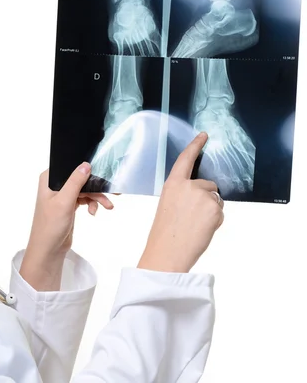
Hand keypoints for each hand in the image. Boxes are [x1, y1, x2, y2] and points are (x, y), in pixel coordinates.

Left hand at [19, 163, 113, 290]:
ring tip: (108, 206)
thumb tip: (86, 165)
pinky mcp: (69, 205)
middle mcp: (54, 184)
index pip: (69, 165)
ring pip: (85, 189)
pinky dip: (92, 204)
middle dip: (96, 186)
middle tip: (112, 192)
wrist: (49, 250)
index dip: (85, 167)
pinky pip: (85, 199)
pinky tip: (94, 212)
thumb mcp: (64, 201)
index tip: (101, 172)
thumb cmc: (50, 226)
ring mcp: (62, 195)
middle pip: (80, 178)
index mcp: (48, 179)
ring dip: (97, 197)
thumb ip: (75, 182)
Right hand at [138, 132, 223, 272]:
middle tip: (192, 217)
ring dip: (211, 211)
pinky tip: (202, 229)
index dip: (195, 146)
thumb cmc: (165, 233)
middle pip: (208, 185)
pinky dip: (215, 221)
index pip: (185, 159)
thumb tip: (203, 194)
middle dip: (206, 198)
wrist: (168, 251)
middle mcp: (188, 186)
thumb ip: (182, 194)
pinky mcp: (215, 208)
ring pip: (216, 200)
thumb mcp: (168, 205)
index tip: (203, 136)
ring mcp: (203, 196)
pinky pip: (220, 211)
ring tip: (195, 225)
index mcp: (173, 184)